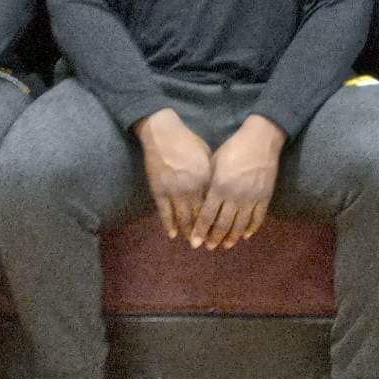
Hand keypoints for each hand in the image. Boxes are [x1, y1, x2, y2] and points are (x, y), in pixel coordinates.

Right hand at [133, 108, 213, 239]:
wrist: (164, 133)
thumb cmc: (189, 142)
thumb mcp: (208, 158)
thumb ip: (212, 177)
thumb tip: (216, 193)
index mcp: (206, 180)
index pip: (213, 208)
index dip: (216, 223)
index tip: (220, 233)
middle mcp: (192, 189)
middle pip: (199, 217)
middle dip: (203, 233)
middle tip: (207, 245)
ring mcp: (174, 191)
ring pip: (182, 218)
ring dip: (187, 233)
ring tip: (191, 242)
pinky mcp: (159, 191)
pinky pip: (164, 213)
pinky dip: (169, 225)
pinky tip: (172, 235)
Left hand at [190, 115, 284, 249]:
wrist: (260, 140)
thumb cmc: (233, 148)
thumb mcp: (213, 163)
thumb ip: (208, 183)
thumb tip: (201, 201)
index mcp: (219, 188)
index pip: (206, 216)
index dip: (200, 231)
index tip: (195, 242)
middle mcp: (234, 197)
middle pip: (223, 224)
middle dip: (214, 238)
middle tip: (209, 247)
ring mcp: (251, 199)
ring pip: (240, 225)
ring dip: (232, 238)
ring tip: (226, 245)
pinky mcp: (264, 197)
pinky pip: (257, 219)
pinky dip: (251, 229)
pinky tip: (245, 236)